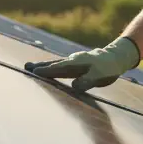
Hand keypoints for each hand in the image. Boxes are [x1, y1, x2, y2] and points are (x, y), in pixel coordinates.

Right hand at [25, 37, 140, 92]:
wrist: (117, 56)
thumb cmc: (108, 67)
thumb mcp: (100, 76)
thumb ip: (87, 81)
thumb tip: (74, 87)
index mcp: (76, 63)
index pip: (58, 68)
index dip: (46, 71)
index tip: (33, 72)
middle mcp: (72, 60)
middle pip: (53, 64)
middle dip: (40, 66)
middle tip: (26, 67)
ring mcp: (74, 61)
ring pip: (56, 63)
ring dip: (44, 66)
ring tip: (32, 67)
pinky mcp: (76, 63)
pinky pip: (61, 65)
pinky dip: (52, 66)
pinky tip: (48, 69)